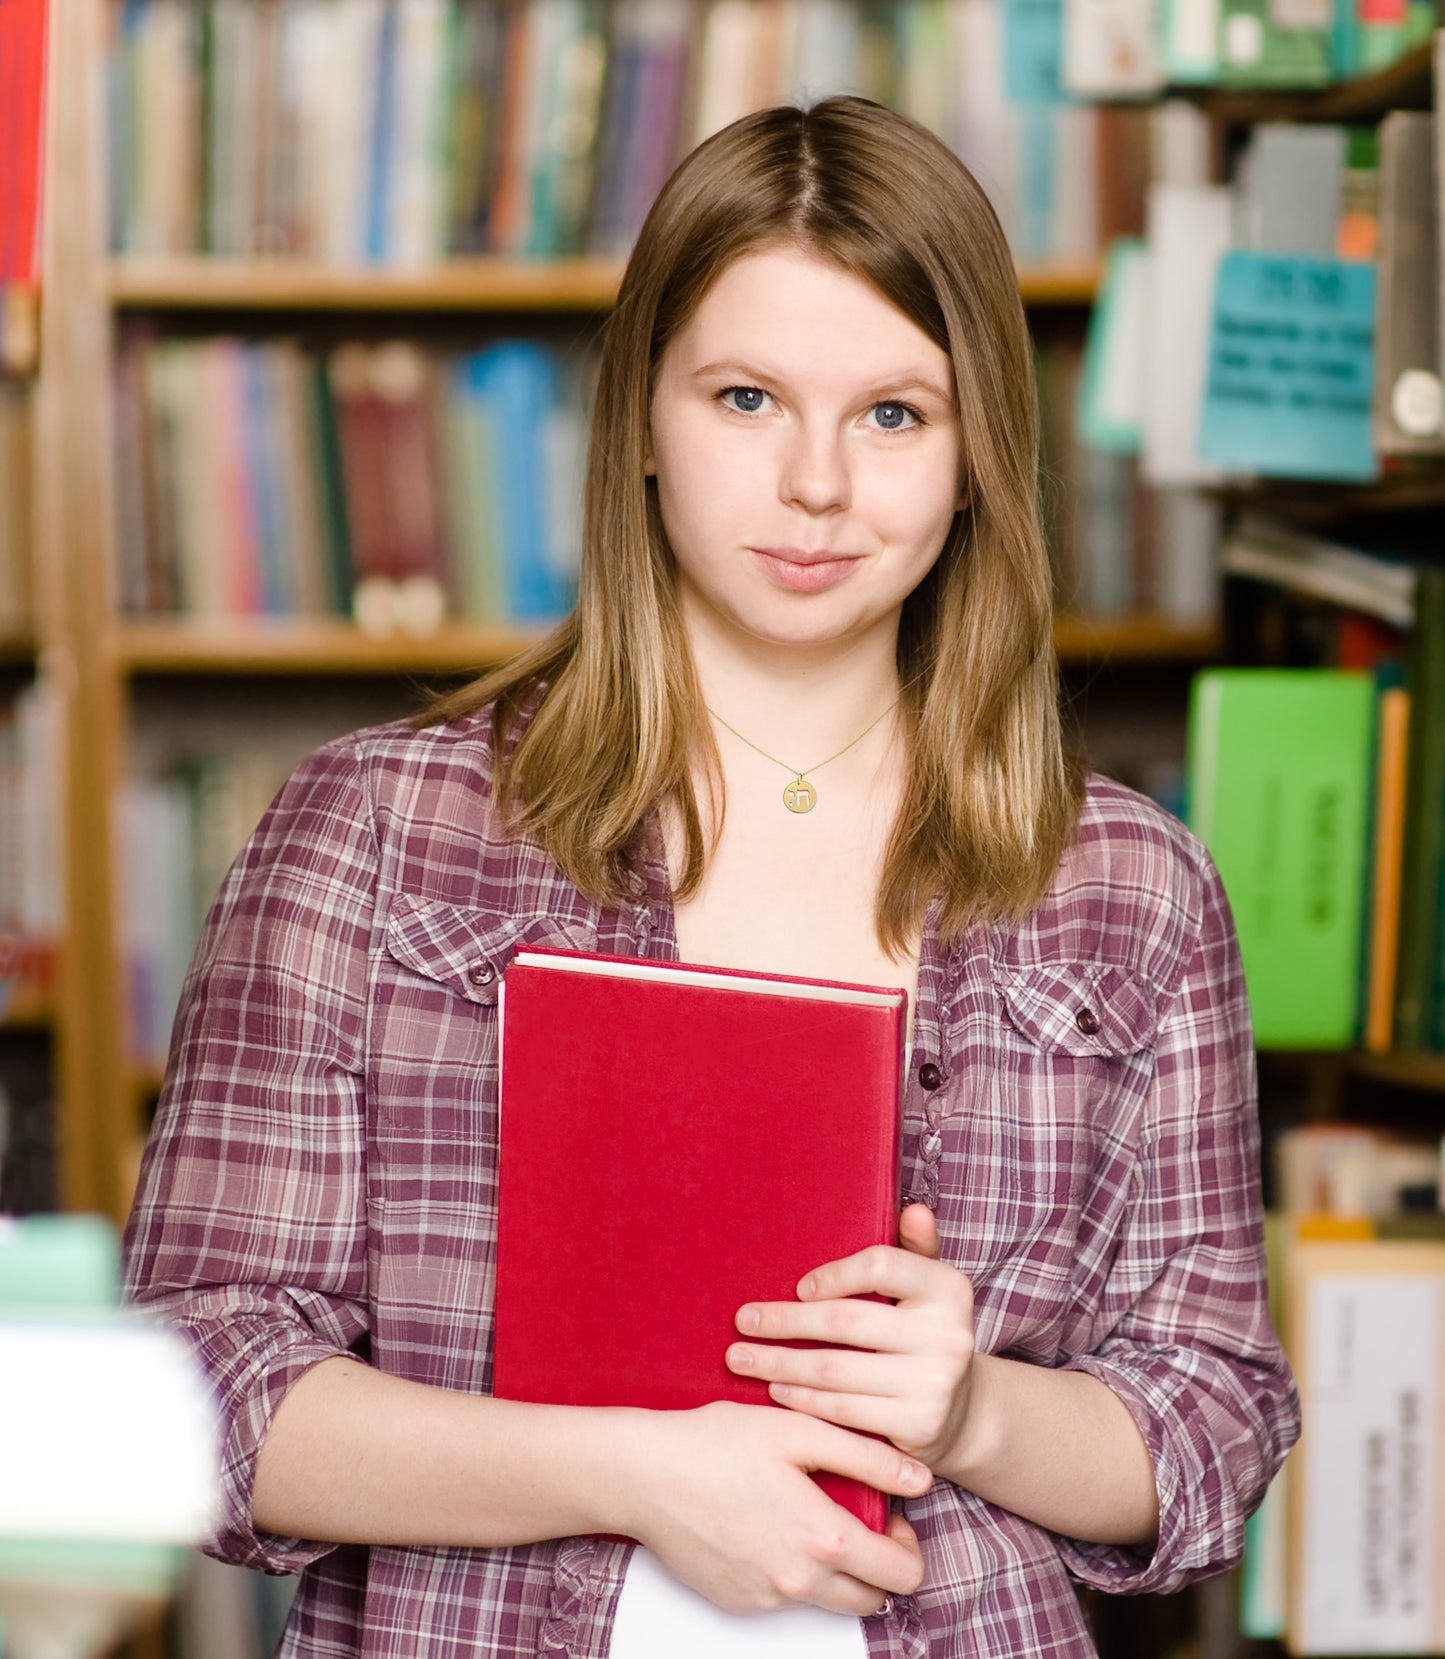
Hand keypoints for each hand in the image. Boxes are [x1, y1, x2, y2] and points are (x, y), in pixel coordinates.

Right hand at [624, 1400, 930, 1615]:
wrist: (645, 1474)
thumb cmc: (718, 1443)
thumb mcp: (799, 1431)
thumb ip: (868, 1458)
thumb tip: (921, 1481)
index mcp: (823, 1538)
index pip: (903, 1575)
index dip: (908, 1545)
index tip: (887, 1515)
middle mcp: (799, 1582)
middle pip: (873, 1599)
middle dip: (877, 1565)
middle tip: (854, 1518)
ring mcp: (766, 1599)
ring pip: (830, 1602)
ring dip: (836, 1570)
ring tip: (808, 1516)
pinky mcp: (738, 1603)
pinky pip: (786, 1598)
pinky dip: (792, 1571)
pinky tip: (767, 1525)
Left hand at [725, 1203, 976, 1470]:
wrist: (962, 1412)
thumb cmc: (925, 1334)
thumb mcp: (927, 1289)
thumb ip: (914, 1248)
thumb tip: (913, 1210)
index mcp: (949, 1289)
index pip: (881, 1266)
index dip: (835, 1274)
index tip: (799, 1287)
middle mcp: (948, 1336)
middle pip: (846, 1321)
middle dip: (785, 1322)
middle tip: (743, 1321)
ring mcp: (933, 1385)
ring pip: (835, 1370)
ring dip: (779, 1364)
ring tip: (742, 1358)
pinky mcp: (916, 1427)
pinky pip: (842, 1410)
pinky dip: (802, 1399)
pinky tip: (776, 1390)